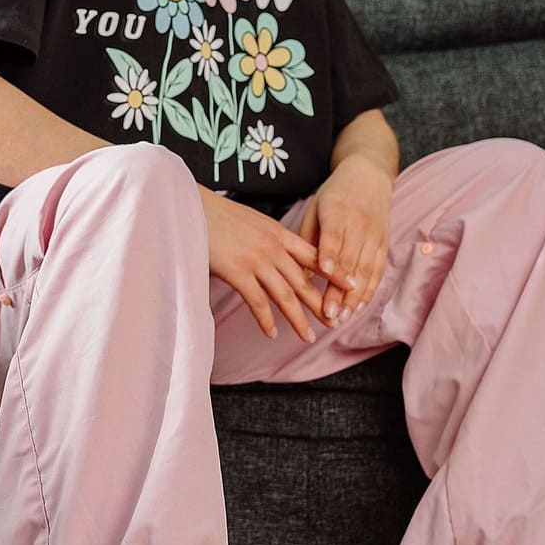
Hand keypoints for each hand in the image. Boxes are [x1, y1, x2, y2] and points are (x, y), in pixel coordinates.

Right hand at [201, 190, 329, 342]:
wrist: (192, 207)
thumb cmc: (218, 215)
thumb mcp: (253, 223)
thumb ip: (269, 240)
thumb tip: (280, 256)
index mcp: (279, 234)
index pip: (315, 256)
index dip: (335, 272)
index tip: (352, 285)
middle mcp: (273, 248)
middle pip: (304, 281)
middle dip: (322, 304)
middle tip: (336, 321)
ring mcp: (256, 260)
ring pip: (285, 295)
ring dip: (298, 320)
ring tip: (310, 337)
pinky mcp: (237, 272)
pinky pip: (257, 302)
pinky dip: (266, 320)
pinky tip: (272, 334)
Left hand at [295, 155, 392, 324]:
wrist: (369, 176)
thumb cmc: (334, 195)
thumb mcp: (315, 209)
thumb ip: (307, 239)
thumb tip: (297, 273)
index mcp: (337, 211)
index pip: (334, 236)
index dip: (331, 255)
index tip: (325, 274)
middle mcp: (359, 224)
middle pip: (350, 261)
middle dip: (339, 290)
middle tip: (328, 314)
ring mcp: (374, 235)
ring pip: (365, 270)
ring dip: (354, 297)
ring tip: (341, 318)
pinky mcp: (384, 244)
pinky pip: (377, 271)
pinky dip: (369, 291)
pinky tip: (358, 307)